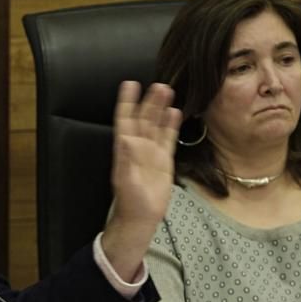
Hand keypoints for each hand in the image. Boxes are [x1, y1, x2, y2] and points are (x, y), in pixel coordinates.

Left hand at [101, 81, 180, 281]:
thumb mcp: (126, 180)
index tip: (129, 84)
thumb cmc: (130, 201)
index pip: (125, 119)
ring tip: (167, 90)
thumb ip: (126, 158)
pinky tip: (175, 112)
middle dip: (149, 101)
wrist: (141, 217)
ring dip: (160, 109)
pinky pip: (167, 138)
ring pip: (156, 125)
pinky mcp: (163, 160)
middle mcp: (137, 146)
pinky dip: (170, 125)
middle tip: (159, 84)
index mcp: (125, 148)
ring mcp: (151, 152)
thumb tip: (125, 138)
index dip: (126, 102)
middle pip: (143, 118)